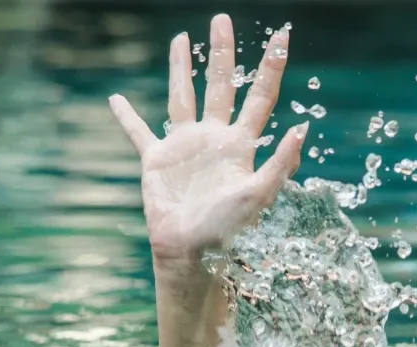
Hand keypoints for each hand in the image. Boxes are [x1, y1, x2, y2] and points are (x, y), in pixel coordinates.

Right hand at [109, 15, 306, 263]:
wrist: (193, 254)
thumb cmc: (228, 232)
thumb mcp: (259, 196)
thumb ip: (281, 163)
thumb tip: (302, 129)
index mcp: (241, 144)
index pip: (260, 96)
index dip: (271, 66)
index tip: (282, 36)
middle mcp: (215, 139)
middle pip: (221, 85)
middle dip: (222, 53)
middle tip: (221, 19)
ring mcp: (185, 147)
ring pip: (183, 96)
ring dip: (182, 68)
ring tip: (182, 38)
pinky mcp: (157, 160)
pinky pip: (139, 133)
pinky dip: (126, 117)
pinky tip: (115, 100)